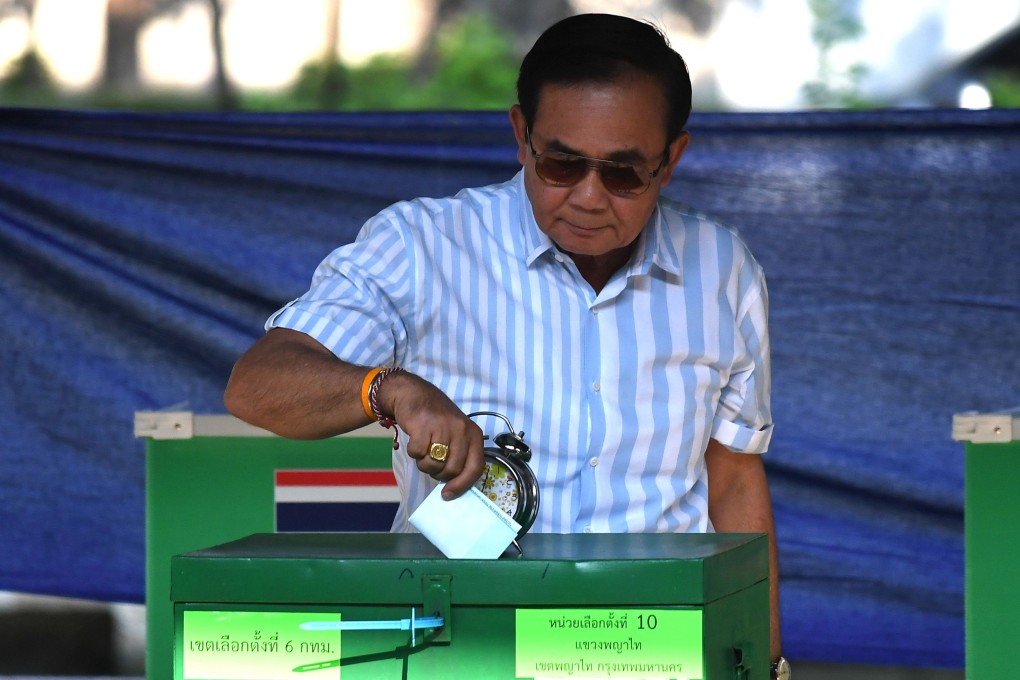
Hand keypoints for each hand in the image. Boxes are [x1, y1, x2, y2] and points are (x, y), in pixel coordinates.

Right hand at [376, 371, 484, 498]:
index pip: (475, 468)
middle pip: (452, 470)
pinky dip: (413, 452)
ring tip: (423, 449)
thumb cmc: (436, 418)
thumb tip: (454, 487)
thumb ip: (459, 455)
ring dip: (424, 463)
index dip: (462, 485)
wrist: (413, 393)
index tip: (448, 494)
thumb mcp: (456, 434)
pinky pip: (417, 453)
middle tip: (431, 463)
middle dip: (438, 473)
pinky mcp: (424, 426)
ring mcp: (443, 427)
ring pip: (434, 465)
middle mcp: (462, 430)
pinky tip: (415, 439)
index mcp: (474, 434)